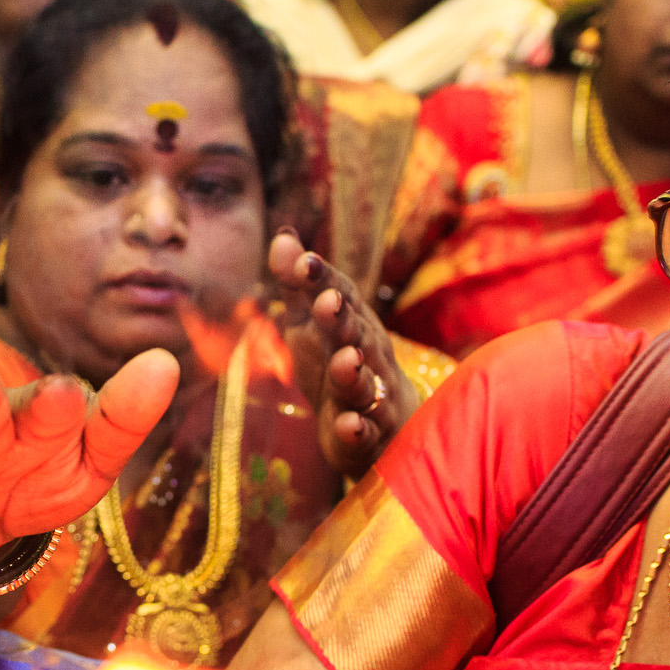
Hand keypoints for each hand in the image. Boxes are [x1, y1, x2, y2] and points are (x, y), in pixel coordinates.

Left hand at [270, 232, 415, 478]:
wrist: (386, 426)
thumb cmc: (340, 363)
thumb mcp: (312, 325)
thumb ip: (298, 286)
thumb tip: (283, 235)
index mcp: (353, 324)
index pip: (341, 295)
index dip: (322, 279)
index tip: (301, 260)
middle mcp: (368, 355)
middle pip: (358, 335)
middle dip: (342, 319)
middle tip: (326, 301)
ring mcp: (372, 396)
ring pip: (365, 383)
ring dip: (354, 372)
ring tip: (345, 359)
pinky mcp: (368, 434)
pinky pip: (365, 432)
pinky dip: (356, 428)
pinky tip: (347, 425)